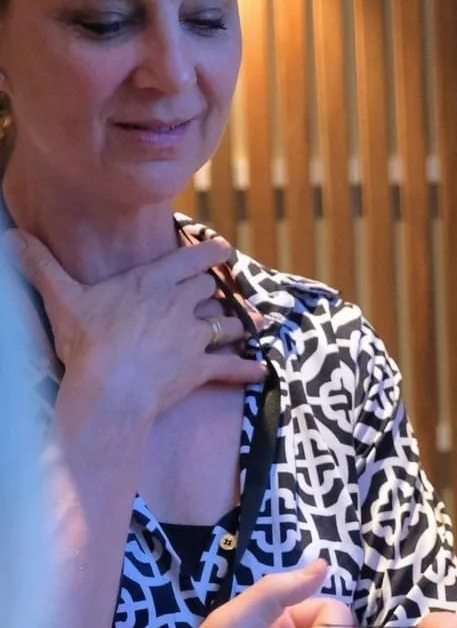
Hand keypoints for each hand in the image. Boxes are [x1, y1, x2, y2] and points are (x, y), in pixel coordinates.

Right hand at [11, 231, 263, 420]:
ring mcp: (193, 338)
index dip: (209, 252)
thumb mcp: (61, 299)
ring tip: (252, 323)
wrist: (110, 389)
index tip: (223, 249)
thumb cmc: (87, 343)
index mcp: (152, 282)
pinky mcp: (200, 370)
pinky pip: (232, 368)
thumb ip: (41, 266)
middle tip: (222, 289)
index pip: (191, 258)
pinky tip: (261, 370)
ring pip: (227, 323)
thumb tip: (11, 239)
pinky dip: (248, 369)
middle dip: (216, 289)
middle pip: (210, 289)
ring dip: (239, 323)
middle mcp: (179, 306)